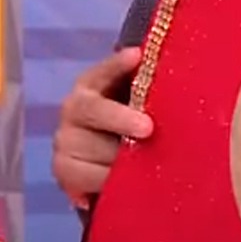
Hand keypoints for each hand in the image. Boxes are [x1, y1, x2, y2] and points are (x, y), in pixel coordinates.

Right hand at [52, 47, 153, 207]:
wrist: (107, 167)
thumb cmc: (130, 128)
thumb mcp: (137, 106)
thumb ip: (147, 91)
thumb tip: (176, 74)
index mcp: (91, 85)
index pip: (103, 70)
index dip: (118, 64)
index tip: (137, 56)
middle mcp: (73, 109)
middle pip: (93, 110)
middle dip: (120, 119)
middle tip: (148, 128)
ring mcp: (64, 141)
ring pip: (90, 149)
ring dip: (119, 160)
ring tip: (145, 165)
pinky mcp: (64, 172)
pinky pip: (84, 180)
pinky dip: (105, 183)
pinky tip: (121, 185)